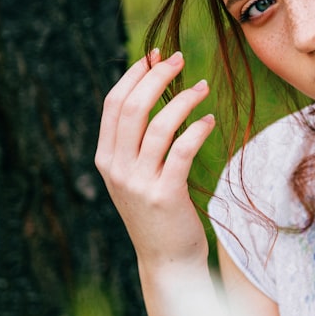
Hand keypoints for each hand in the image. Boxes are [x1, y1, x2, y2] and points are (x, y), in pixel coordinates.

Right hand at [95, 50, 215, 268]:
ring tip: (202, 87)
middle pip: (132, 108)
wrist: (166, 260)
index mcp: (105, 158)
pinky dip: (197, 129)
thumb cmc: (156, 210)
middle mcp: (117, 169)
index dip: (134, 75)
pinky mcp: (165, 194)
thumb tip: (149, 87)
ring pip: (158, 125)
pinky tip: (209, 120)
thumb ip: (135, 140)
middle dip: (157, 76)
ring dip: (183, 99)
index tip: (154, 56)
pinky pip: (182, 150)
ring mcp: (139, 183)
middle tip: (180, 59)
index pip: (113, 104)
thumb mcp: (134, 174)